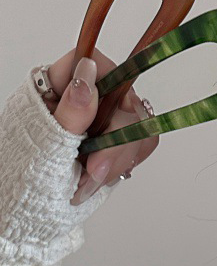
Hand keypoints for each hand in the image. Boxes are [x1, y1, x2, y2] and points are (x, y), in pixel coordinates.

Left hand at [42, 47, 159, 204]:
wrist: (27, 201)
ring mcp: (106, 119)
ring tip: (91, 179)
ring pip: (140, 125)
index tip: (105, 120)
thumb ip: (71, 110)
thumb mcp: (45, 140)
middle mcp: (88, 97)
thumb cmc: (24, 169)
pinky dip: (126, 163)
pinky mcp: (119, 139)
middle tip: (94, 169)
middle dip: (116, 141)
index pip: (96, 64)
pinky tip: (101, 177)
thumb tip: (87, 75)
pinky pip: (142, 143)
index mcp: (61, 84)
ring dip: (120, 157)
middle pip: (126, 100)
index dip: (111, 85)